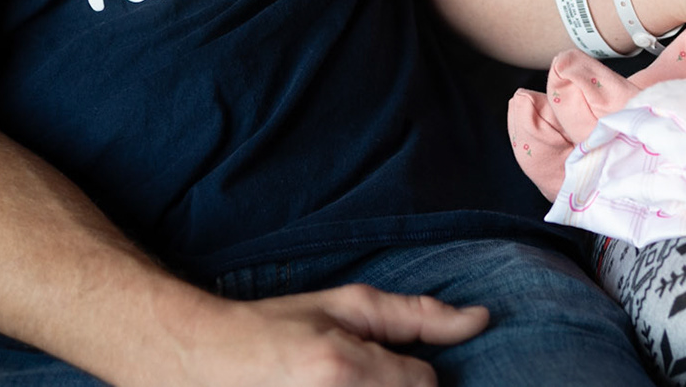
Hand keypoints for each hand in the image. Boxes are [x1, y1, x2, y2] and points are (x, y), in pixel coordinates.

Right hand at [166, 284, 487, 386]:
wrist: (203, 360)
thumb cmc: (278, 328)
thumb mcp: (347, 306)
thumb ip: (419, 315)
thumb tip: (482, 319)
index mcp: (342, 371)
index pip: (425, 386)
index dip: (409, 372)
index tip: (376, 363)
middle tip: (357, 377)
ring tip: (340, 382)